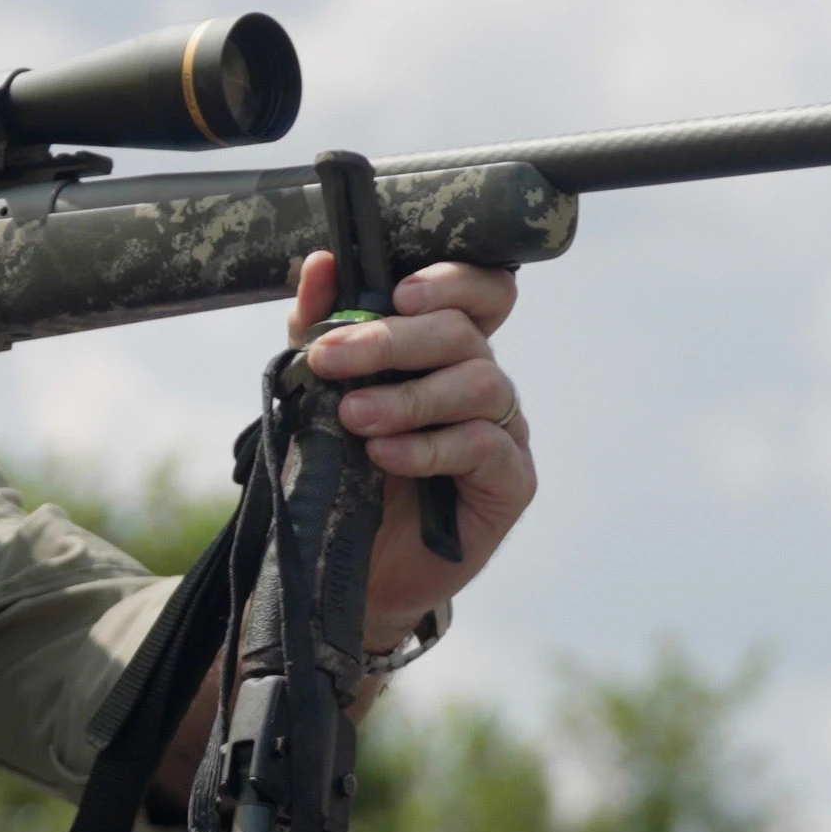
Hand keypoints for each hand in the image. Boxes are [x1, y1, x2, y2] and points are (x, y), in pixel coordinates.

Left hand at [287, 254, 533, 649]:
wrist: (350, 567)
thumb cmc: (343, 474)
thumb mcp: (319, 396)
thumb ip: (320, 330)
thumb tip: (320, 265)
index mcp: (446, 352)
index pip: (479, 293)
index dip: (453, 280)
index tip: (398, 291)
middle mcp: (482, 382)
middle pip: (465, 333)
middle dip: (393, 339)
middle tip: (332, 359)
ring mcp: (504, 431)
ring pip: (479, 384)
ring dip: (409, 397)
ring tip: (353, 417)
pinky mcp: (510, 482)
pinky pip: (483, 447)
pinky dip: (429, 447)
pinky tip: (385, 455)